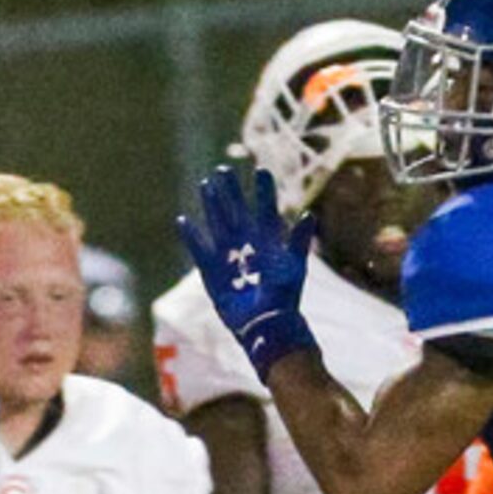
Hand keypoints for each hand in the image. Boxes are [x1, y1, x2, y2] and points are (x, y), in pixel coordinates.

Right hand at [175, 163, 318, 376]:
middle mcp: (247, 243)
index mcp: (267, 240)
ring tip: (206, 184)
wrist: (267, 324)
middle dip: (230, 190)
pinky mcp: (212, 270)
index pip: (265, 209)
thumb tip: (309, 215)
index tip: (261, 170)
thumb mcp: (295, 266)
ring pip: (218, 222)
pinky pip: (199, 250)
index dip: (263, 191)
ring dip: (212, 204)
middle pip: (236, 210)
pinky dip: (191, 237)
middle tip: (222, 169)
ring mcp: (228, 255)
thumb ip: (299, 241)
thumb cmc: (284, 295)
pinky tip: (183, 220)